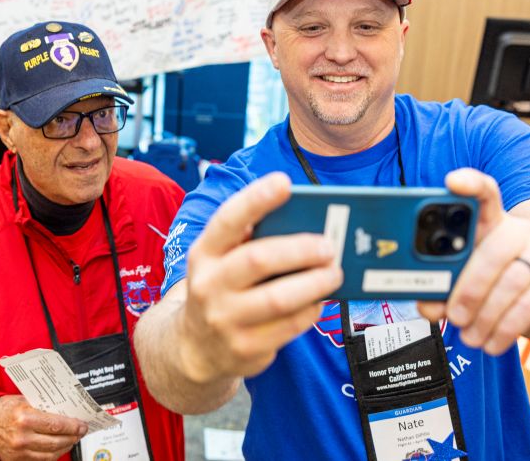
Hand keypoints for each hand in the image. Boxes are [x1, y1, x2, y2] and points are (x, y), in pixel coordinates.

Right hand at [0, 395, 87, 460]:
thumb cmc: (3, 409)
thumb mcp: (24, 400)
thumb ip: (44, 406)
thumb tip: (66, 411)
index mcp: (25, 418)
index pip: (57, 424)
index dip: (73, 426)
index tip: (82, 424)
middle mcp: (22, 437)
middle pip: (56, 441)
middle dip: (72, 437)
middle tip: (80, 432)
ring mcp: (19, 451)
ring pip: (51, 454)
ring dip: (65, 447)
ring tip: (71, 440)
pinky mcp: (17, 460)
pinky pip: (41, 460)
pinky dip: (52, 455)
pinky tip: (58, 448)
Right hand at [178, 172, 343, 381]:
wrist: (195, 347)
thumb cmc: (221, 288)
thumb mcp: (220, 261)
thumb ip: (249, 241)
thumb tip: (304, 222)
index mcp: (204, 253)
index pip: (227, 220)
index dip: (255, 199)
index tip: (284, 182)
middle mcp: (209, 284)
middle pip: (259, 259)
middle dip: (300, 249)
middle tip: (329, 245)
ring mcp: (225, 319)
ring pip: (279, 298)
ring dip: (315, 283)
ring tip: (334, 272)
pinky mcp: (245, 347)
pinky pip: (289, 325)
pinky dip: (311, 309)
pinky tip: (320, 299)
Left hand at [417, 169, 529, 354]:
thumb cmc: (494, 283)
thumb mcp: (465, 279)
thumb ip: (442, 287)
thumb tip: (425, 304)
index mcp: (489, 222)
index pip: (485, 192)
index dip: (470, 183)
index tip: (452, 181)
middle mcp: (519, 231)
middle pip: (494, 250)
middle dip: (469, 288)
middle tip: (454, 316)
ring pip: (512, 282)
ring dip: (486, 316)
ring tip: (469, 336)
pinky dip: (506, 328)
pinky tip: (491, 343)